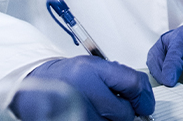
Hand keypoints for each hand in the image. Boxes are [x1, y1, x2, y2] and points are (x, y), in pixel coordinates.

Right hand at [11, 57, 153, 120]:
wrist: (37, 85)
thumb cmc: (68, 76)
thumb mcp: (95, 67)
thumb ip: (120, 79)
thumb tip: (144, 100)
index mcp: (92, 70)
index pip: (133, 83)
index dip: (144, 96)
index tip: (145, 102)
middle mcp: (84, 91)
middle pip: (125, 112)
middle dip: (125, 110)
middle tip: (112, 104)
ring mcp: (78, 112)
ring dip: (111, 119)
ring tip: (96, 108)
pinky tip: (91, 114)